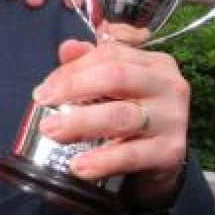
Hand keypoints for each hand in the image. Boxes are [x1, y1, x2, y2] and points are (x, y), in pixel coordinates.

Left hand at [33, 38, 188, 209]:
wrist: (160, 158)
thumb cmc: (130, 110)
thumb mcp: (111, 84)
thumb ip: (88, 63)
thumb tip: (68, 48)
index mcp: (154, 63)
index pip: (109, 54)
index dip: (72, 69)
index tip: (44, 88)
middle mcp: (169, 86)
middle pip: (116, 77)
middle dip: (73, 87)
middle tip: (42, 101)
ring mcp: (173, 119)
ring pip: (121, 116)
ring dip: (80, 123)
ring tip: (51, 131)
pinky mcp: (171, 152)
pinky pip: (131, 155)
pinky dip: (102, 161)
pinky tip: (78, 166)